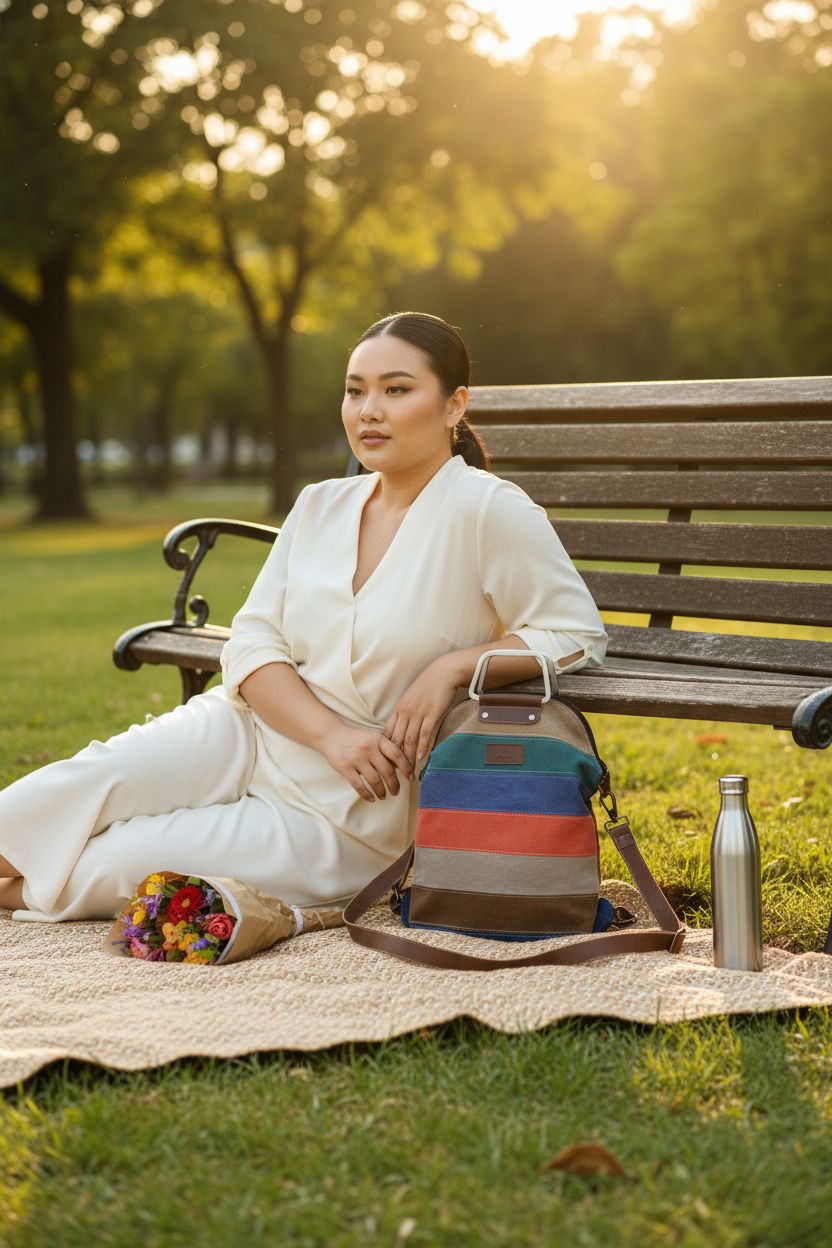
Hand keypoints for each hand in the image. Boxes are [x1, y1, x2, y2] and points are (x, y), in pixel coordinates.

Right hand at [321, 724, 413, 802]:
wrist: (331, 736)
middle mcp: (368, 748)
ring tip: (384, 796)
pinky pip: (359, 786)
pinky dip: (367, 794)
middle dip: (394, 784)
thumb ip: (386, 749)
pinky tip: (372, 798)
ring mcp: (356, 758)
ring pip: (375, 780)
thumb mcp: (373, 737)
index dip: (406, 768)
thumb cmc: (357, 739)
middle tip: (396, 792)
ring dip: (382, 791)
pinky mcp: (346, 768)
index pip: (397, 755)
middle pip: (387, 771)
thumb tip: (402, 768)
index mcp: (378, 739)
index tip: (411, 778)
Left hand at [383, 655, 461, 771]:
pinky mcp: (432, 713)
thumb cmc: (428, 686)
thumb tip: (403, 729)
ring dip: (409, 757)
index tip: (387, 763)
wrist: (443, 672)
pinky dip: (422, 747)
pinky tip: (421, 757)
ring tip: (409, 771)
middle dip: (395, 758)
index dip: (386, 750)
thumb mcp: (411, 698)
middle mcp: (406, 712)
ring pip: (409, 740)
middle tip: (396, 773)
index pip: (388, 733)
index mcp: (399, 709)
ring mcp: (418, 713)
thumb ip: (405, 713)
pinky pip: (425, 733)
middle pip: (397, 740)